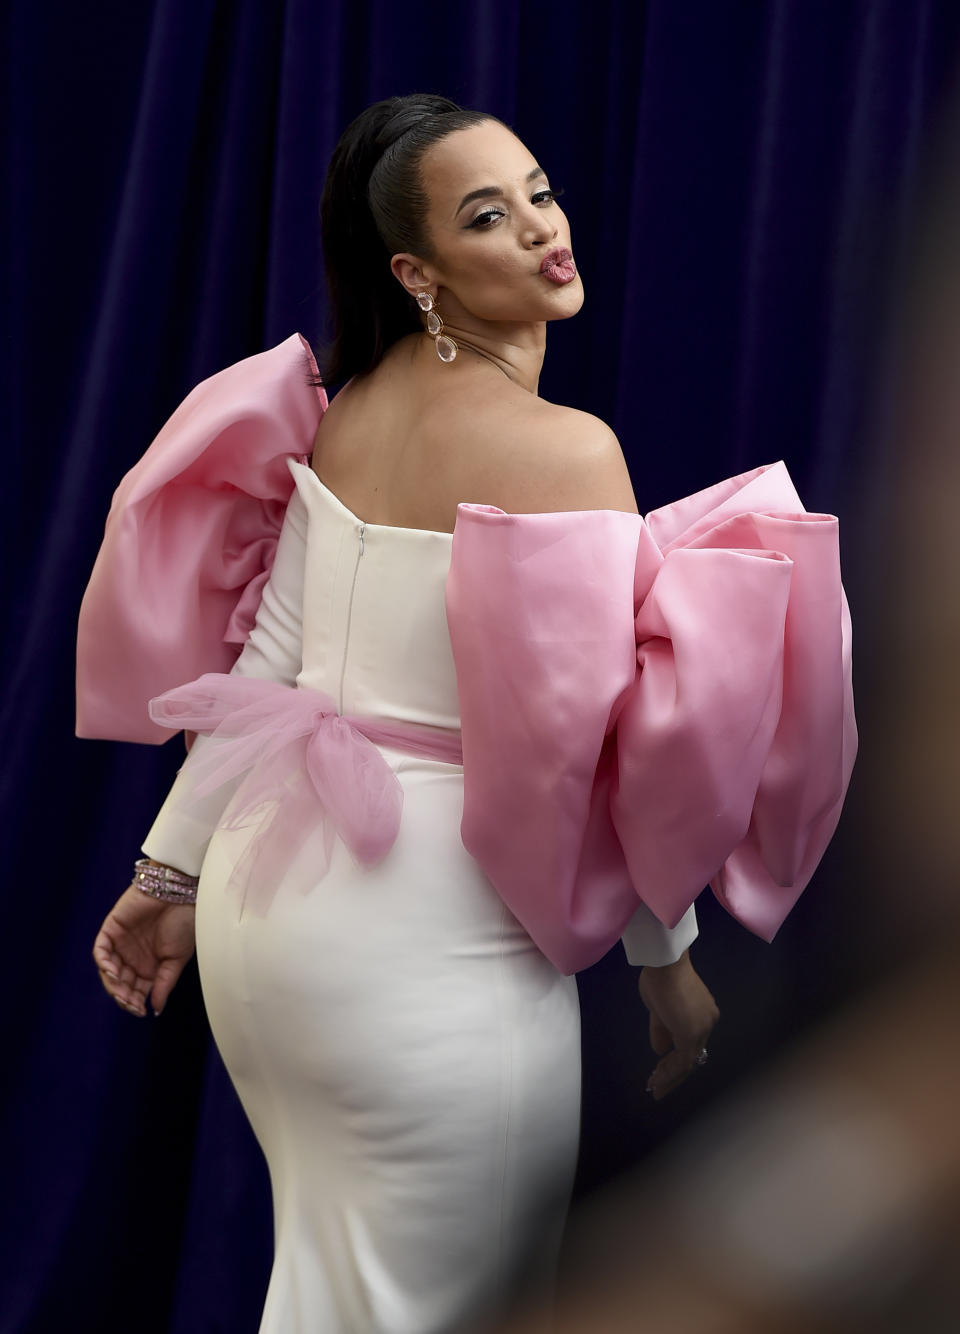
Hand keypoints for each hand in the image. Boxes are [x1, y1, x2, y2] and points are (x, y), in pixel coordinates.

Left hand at [93, 884, 196, 1016]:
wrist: (179, 893)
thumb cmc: (184, 923)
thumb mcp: (177, 959)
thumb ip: (164, 983)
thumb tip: (155, 1009)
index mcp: (150, 966)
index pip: (136, 990)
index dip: (135, 1002)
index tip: (140, 1011)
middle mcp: (133, 957)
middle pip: (120, 983)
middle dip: (124, 996)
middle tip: (130, 1003)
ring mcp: (120, 944)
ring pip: (108, 970)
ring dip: (112, 984)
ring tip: (122, 992)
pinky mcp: (111, 930)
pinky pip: (100, 951)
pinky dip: (104, 963)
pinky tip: (113, 972)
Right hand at [638, 950, 718, 1099]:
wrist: (664, 964)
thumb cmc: (660, 978)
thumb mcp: (658, 1008)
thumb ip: (661, 1030)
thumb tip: (661, 1051)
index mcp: (702, 1014)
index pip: (691, 1042)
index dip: (675, 1057)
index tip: (659, 1068)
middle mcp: (707, 1022)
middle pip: (692, 1055)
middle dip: (673, 1073)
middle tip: (657, 1085)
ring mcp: (702, 1029)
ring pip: (688, 1062)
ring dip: (669, 1077)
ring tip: (654, 1087)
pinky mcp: (692, 1035)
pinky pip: (682, 1062)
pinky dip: (668, 1073)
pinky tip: (656, 1081)